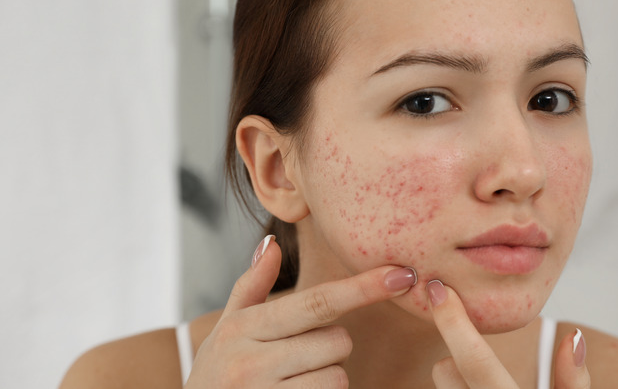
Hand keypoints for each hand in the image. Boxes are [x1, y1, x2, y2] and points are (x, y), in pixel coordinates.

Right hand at [185, 235, 417, 387]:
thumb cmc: (216, 373)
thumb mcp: (227, 329)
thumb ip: (250, 286)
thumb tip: (271, 243)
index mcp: (243, 328)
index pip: (316, 302)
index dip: (362, 287)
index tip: (401, 274)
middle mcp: (252, 362)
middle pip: (336, 341)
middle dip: (329, 347)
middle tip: (298, 356)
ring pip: (337, 377)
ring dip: (326, 377)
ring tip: (293, 381)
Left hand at [426, 280, 590, 388]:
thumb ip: (574, 381)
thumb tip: (573, 338)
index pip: (476, 362)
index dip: (453, 322)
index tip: (439, 290)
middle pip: (444, 372)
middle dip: (454, 355)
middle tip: (475, 352)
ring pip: (443, 384)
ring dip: (457, 377)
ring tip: (483, 380)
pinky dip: (459, 387)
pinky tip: (474, 385)